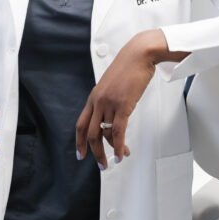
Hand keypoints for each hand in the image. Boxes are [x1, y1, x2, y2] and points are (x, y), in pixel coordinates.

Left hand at [75, 30, 187, 169]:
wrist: (139, 54)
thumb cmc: (129, 67)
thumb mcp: (114, 86)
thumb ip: (110, 102)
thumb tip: (114, 119)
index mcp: (94, 97)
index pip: (81, 124)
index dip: (79, 141)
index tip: (80, 154)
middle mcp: (98, 101)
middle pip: (90, 133)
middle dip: (94, 152)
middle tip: (101, 165)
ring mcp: (109, 103)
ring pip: (105, 134)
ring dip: (110, 150)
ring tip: (117, 159)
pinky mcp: (123, 105)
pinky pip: (117, 131)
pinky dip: (118, 145)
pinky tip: (121, 153)